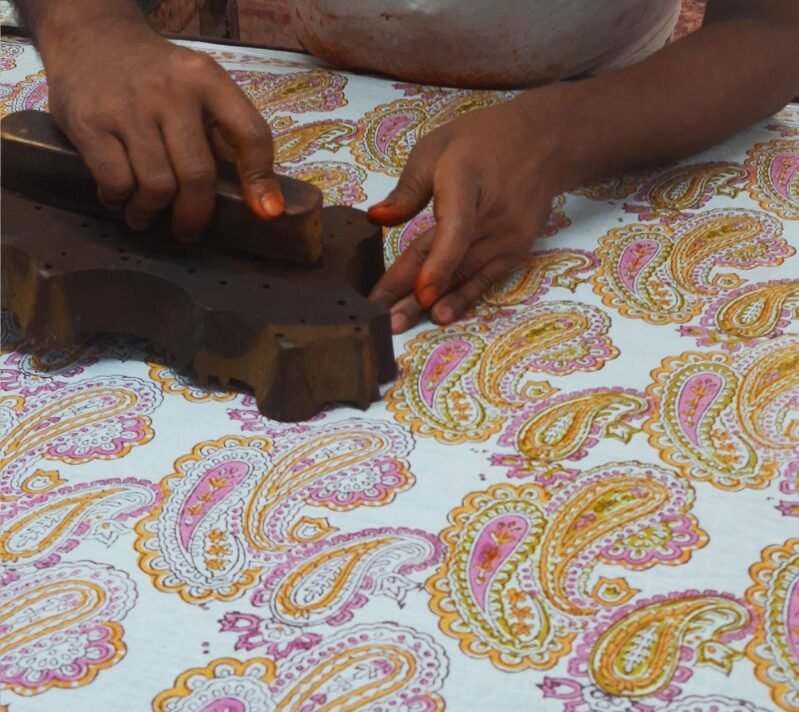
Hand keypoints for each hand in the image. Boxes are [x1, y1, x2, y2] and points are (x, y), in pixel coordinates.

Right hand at [43, 17, 282, 239]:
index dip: (260, 179)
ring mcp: (128, 106)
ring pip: (157, 186)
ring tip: (147, 214)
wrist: (89, 37)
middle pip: (197, 175)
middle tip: (188, 231)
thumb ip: (224, 135)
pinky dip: (120, 200)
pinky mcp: (90, 122)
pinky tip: (120, 197)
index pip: (250, 134)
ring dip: (152, 211)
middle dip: (195, 215)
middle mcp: (170, 90)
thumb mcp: (197, 88)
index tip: (265, 212)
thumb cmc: (156, 78)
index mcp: (208, 80)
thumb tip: (261, 202)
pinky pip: (117, 181)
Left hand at [368, 90, 569, 333]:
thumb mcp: (437, 147)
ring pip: (464, 275)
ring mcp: (508, 237)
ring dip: (431, 303)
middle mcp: (492, 215)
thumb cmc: (483, 141)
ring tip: (400, 325)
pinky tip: (441, 317)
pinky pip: (483, 279)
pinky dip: (461, 298)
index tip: (419, 292)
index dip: (437, 264)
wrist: (545, 143)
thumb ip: (408, 187)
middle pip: (451, 260)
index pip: (456, 230)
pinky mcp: (515, 250)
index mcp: (467, 182)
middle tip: (385, 321)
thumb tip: (377, 219)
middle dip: (413, 293)